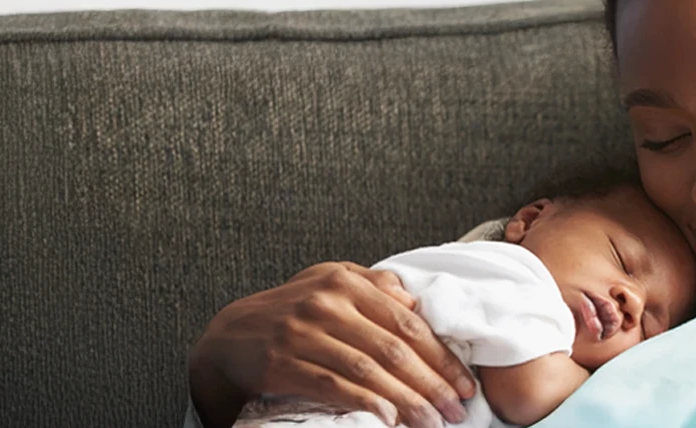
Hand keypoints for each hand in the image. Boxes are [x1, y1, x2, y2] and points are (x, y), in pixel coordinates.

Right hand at [188, 262, 474, 427]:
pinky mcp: (281, 362)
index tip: (464, 383)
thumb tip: (414, 300)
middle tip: (456, 410)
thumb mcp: (328, 284)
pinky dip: (364, 402)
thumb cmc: (291, 313)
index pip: (406, 321)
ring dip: (406, 401)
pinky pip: (332, 386)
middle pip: (392, 348)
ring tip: (430, 422)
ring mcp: (300, 332)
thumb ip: (372, 287)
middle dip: (431, 383)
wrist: (231, 337)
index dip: (440, 355)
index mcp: (343, 281)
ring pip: (367, 370)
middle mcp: (323, 303)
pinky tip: (388, 419)